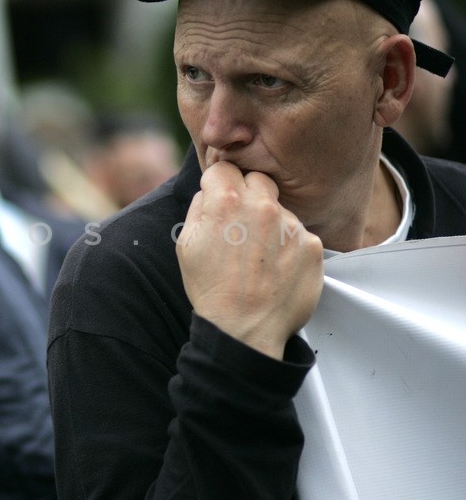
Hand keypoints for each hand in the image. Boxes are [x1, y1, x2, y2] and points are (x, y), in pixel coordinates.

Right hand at [176, 162, 323, 358]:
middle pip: (257, 180)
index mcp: (226, 202)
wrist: (244, 331)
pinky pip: (298, 234)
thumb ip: (199, 207)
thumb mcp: (186, 244)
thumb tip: (210, 190)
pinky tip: (276, 268)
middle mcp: (263, 206)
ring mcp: (291, 226)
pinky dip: (288, 246)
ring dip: (269, 223)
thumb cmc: (210, 289)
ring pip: (280, 208)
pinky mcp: (312, 246)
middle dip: (247, 195)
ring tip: (258, 257)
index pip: (225, 168)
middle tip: (239, 226)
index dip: (219, 184)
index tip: (219, 199)